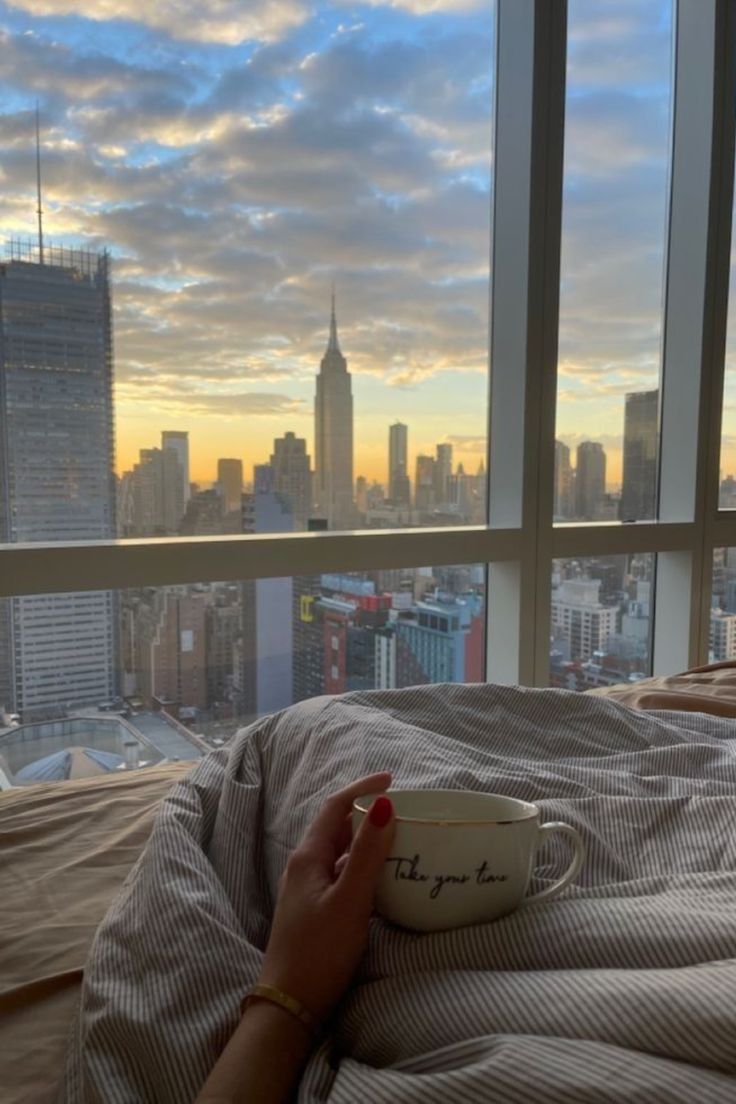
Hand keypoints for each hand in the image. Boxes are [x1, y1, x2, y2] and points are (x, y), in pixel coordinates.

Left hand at [257, 772, 394, 1024]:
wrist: (290, 1005)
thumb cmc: (319, 951)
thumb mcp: (350, 900)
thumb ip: (368, 854)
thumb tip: (385, 804)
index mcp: (308, 856)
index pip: (336, 807)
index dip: (363, 788)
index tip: (393, 780)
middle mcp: (305, 866)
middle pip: (337, 827)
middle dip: (367, 812)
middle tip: (403, 809)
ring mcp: (308, 889)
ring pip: (341, 852)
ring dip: (367, 841)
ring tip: (399, 838)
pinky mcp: (316, 910)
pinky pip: (342, 875)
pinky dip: (364, 867)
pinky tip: (383, 878)